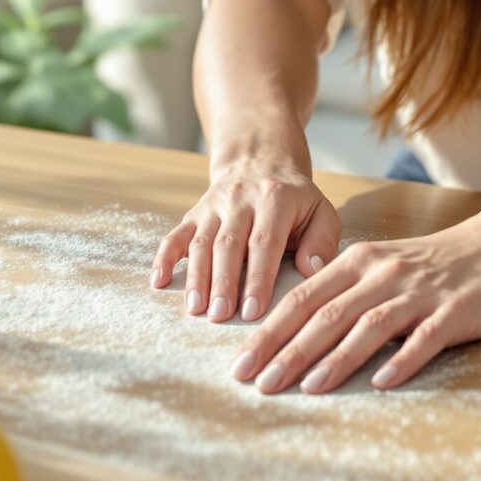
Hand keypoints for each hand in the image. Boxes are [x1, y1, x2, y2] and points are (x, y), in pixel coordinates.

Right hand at [149, 158, 341, 323]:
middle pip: (228, 244)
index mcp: (275, 199)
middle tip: (220, 316)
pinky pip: (175, 235)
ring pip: (201, 243)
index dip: (258, 277)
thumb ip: (322, 242)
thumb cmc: (295, 201)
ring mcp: (213, 206)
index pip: (265, 242)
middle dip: (223, 282)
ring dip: (196, 277)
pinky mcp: (194, 214)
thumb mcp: (320, 212)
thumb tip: (313, 272)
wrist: (260, 164)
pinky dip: (165, 258)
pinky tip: (158, 282)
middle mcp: (240, 200)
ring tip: (195, 309)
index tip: (253, 310)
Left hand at [227, 212, 480, 394]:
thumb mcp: (389, 266)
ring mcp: (421, 292)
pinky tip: (382, 383)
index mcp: (362, 262)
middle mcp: (384, 274)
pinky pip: (424, 338)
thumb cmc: (445, 262)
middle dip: (286, 350)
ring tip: (304, 388)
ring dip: (333, 359)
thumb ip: (351, 292)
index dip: (268, 331)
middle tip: (255, 383)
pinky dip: (402, 360)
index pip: (303, 298)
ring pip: (367, 326)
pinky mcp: (456, 311)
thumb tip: (304, 330)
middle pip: (325, 314)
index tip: (239, 363)